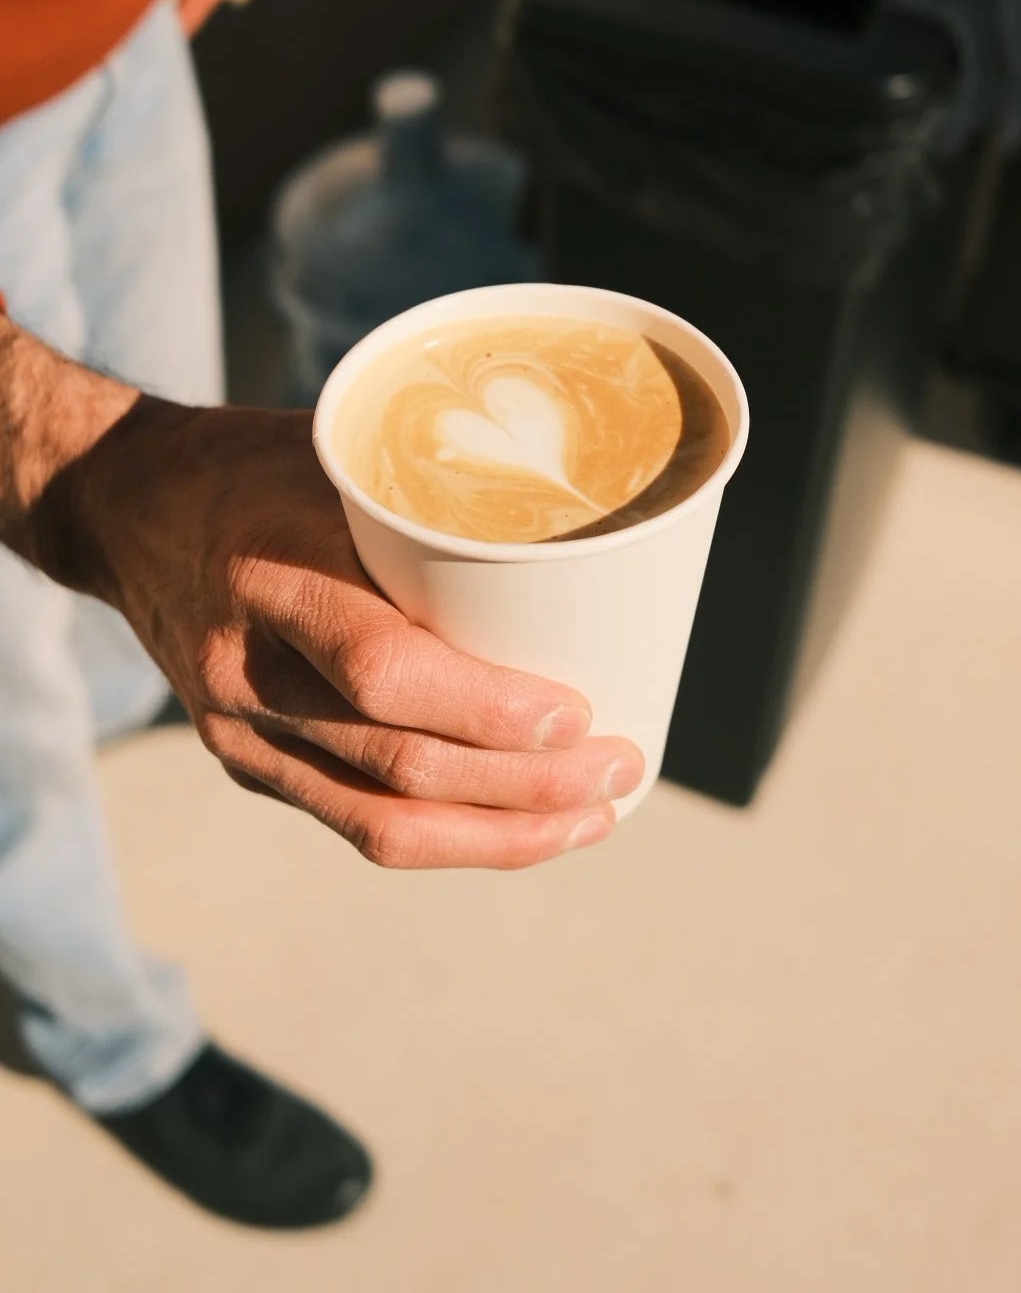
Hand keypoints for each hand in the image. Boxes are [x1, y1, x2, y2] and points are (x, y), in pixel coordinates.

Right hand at [50, 398, 643, 868]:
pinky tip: (516, 830)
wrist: (125, 507)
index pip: (383, 670)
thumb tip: (578, 530)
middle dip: (526, 787)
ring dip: (500, 835)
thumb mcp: (337, 457)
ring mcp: (238, 731)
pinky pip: (353, 823)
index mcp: (269, 577)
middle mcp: (244, 671)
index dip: (487, 709)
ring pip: (380, 822)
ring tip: (593, 819)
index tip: (578, 712)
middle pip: (399, 765)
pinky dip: (446, 835)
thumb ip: (430, 506)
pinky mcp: (246, 760)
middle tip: (621, 767)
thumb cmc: (256, 466)